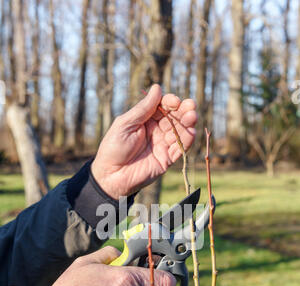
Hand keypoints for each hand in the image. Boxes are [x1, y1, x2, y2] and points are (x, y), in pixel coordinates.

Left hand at [92, 84, 196, 199]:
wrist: (111, 175)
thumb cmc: (113, 148)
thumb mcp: (125, 124)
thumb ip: (143, 108)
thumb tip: (157, 88)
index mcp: (145, 120)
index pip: (162, 107)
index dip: (170, 102)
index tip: (174, 101)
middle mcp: (156, 131)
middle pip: (174, 118)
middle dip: (183, 111)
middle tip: (191, 105)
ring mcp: (162, 145)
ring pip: (179, 132)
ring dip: (188, 123)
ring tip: (192, 116)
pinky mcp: (167, 159)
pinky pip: (180, 149)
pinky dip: (187, 140)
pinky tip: (191, 131)